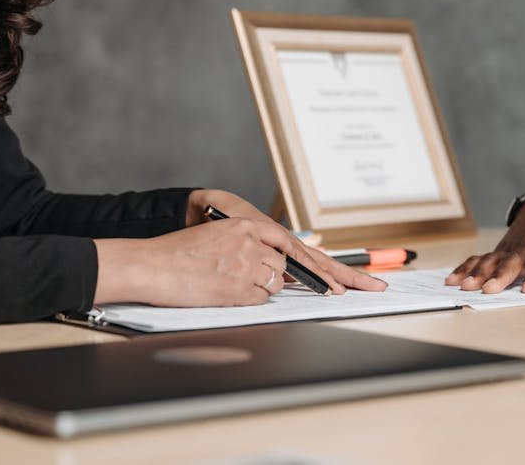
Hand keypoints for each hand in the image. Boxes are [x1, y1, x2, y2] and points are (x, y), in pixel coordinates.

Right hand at [93, 189, 386, 306]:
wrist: (150, 265)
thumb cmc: (180, 255)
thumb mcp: (222, 240)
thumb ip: (253, 249)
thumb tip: (279, 270)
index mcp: (250, 225)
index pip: (300, 246)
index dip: (332, 265)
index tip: (356, 279)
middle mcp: (255, 241)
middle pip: (300, 264)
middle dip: (338, 279)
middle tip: (374, 289)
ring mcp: (248, 265)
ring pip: (275, 283)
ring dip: (260, 287)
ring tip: (225, 280)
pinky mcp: (239, 287)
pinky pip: (258, 298)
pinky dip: (246, 299)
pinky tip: (222, 290)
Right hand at [444, 197, 524, 293]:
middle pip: (512, 263)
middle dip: (500, 276)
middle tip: (488, 288)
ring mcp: (509, 249)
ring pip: (491, 261)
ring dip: (477, 273)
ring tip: (465, 286)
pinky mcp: (497, 251)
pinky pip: (479, 258)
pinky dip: (465, 268)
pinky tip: (452, 279)